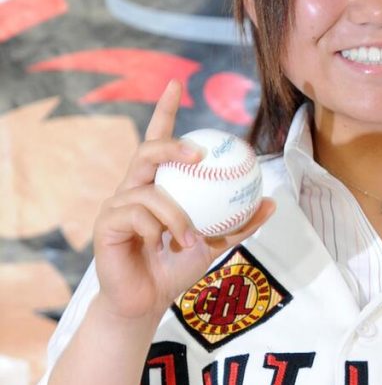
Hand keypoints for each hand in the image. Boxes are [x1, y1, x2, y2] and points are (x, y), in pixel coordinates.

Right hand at [92, 80, 273, 323]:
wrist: (147, 301)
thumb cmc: (176, 268)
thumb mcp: (215, 243)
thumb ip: (239, 223)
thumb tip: (272, 202)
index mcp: (157, 185)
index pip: (157, 140)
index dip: (165, 110)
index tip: (176, 83)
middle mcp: (133, 188)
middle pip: (147, 151)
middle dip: (172, 146)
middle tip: (198, 155)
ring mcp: (117, 205)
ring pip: (150, 191)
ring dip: (176, 215)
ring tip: (189, 240)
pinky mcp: (106, 224)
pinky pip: (137, 214)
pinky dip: (158, 228)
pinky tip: (166, 245)